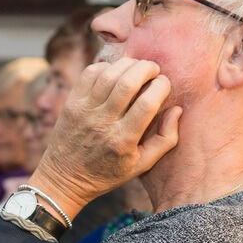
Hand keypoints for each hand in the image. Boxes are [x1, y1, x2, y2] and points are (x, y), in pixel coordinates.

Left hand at [28, 58, 181, 218]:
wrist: (65, 177)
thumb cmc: (108, 172)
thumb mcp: (142, 165)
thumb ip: (165, 139)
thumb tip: (176, 109)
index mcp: (123, 141)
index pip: (147, 104)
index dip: (161, 86)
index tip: (165, 83)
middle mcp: (103, 123)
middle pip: (127, 83)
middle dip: (146, 68)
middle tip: (154, 69)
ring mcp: (84, 111)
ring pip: (108, 74)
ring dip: (128, 64)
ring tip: (138, 67)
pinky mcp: (72, 103)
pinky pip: (90, 74)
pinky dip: (106, 66)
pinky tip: (115, 72)